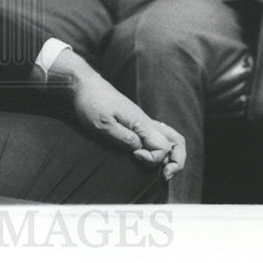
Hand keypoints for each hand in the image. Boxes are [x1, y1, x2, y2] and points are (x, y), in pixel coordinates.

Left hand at [71, 65, 185, 180]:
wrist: (86, 87)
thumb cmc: (92, 104)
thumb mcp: (103, 124)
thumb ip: (123, 138)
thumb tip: (140, 150)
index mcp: (141, 123)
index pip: (162, 147)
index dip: (152, 158)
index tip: (134, 156)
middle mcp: (147, 123)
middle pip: (176, 143)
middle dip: (176, 162)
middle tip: (164, 176)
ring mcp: (143, 123)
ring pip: (170, 139)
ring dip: (172, 156)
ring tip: (164, 171)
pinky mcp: (137, 123)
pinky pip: (159, 137)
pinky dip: (162, 150)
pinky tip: (151, 157)